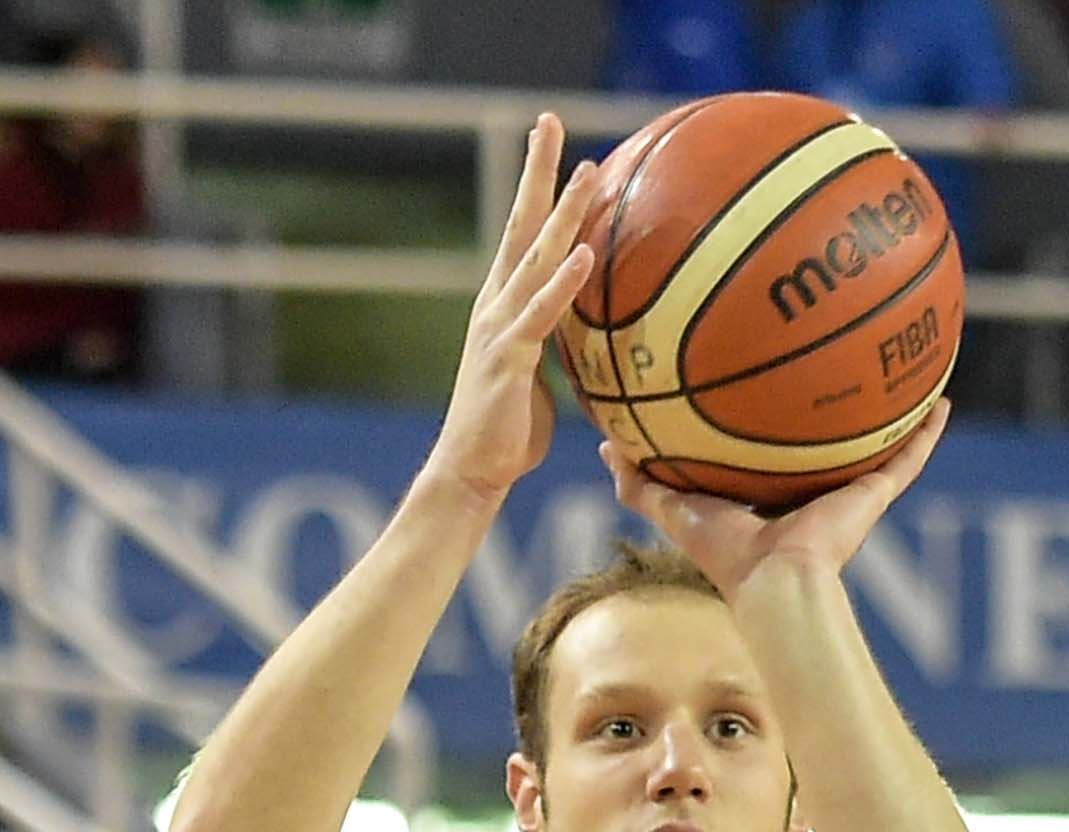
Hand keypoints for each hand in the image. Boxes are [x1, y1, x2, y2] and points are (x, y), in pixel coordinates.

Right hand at [414, 116, 602, 518]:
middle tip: (550, 121)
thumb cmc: (508, 434)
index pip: (525, 233)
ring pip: (535, 258)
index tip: (554, 141)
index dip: (539, 186)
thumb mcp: (544, 379)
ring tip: (589, 172)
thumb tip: (598, 340)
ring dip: (563, 213)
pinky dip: (562, 283)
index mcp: (506, 304)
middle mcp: (497, 304)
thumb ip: (562, 348)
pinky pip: (541, 314)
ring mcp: (500, 327)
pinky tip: (582, 254)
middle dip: (538, 171)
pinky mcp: (508, 358)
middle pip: (521, 223)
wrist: (470, 473)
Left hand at [606, 395, 950, 602]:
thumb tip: (606, 446)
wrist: (774, 582)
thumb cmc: (725, 552)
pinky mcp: (874, 495)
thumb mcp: (674, 505)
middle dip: (835, 407)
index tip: (773, 380)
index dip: (773, 418)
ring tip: (905, 367)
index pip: (774, 449)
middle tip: (841, 356)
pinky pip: (908, 458)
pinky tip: (941, 399)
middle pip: (829, 441)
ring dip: (892, 412)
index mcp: (772, 493)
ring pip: (876, 444)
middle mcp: (814, 490)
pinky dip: (926, 432)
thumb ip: (640, 481)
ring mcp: (848, 492)